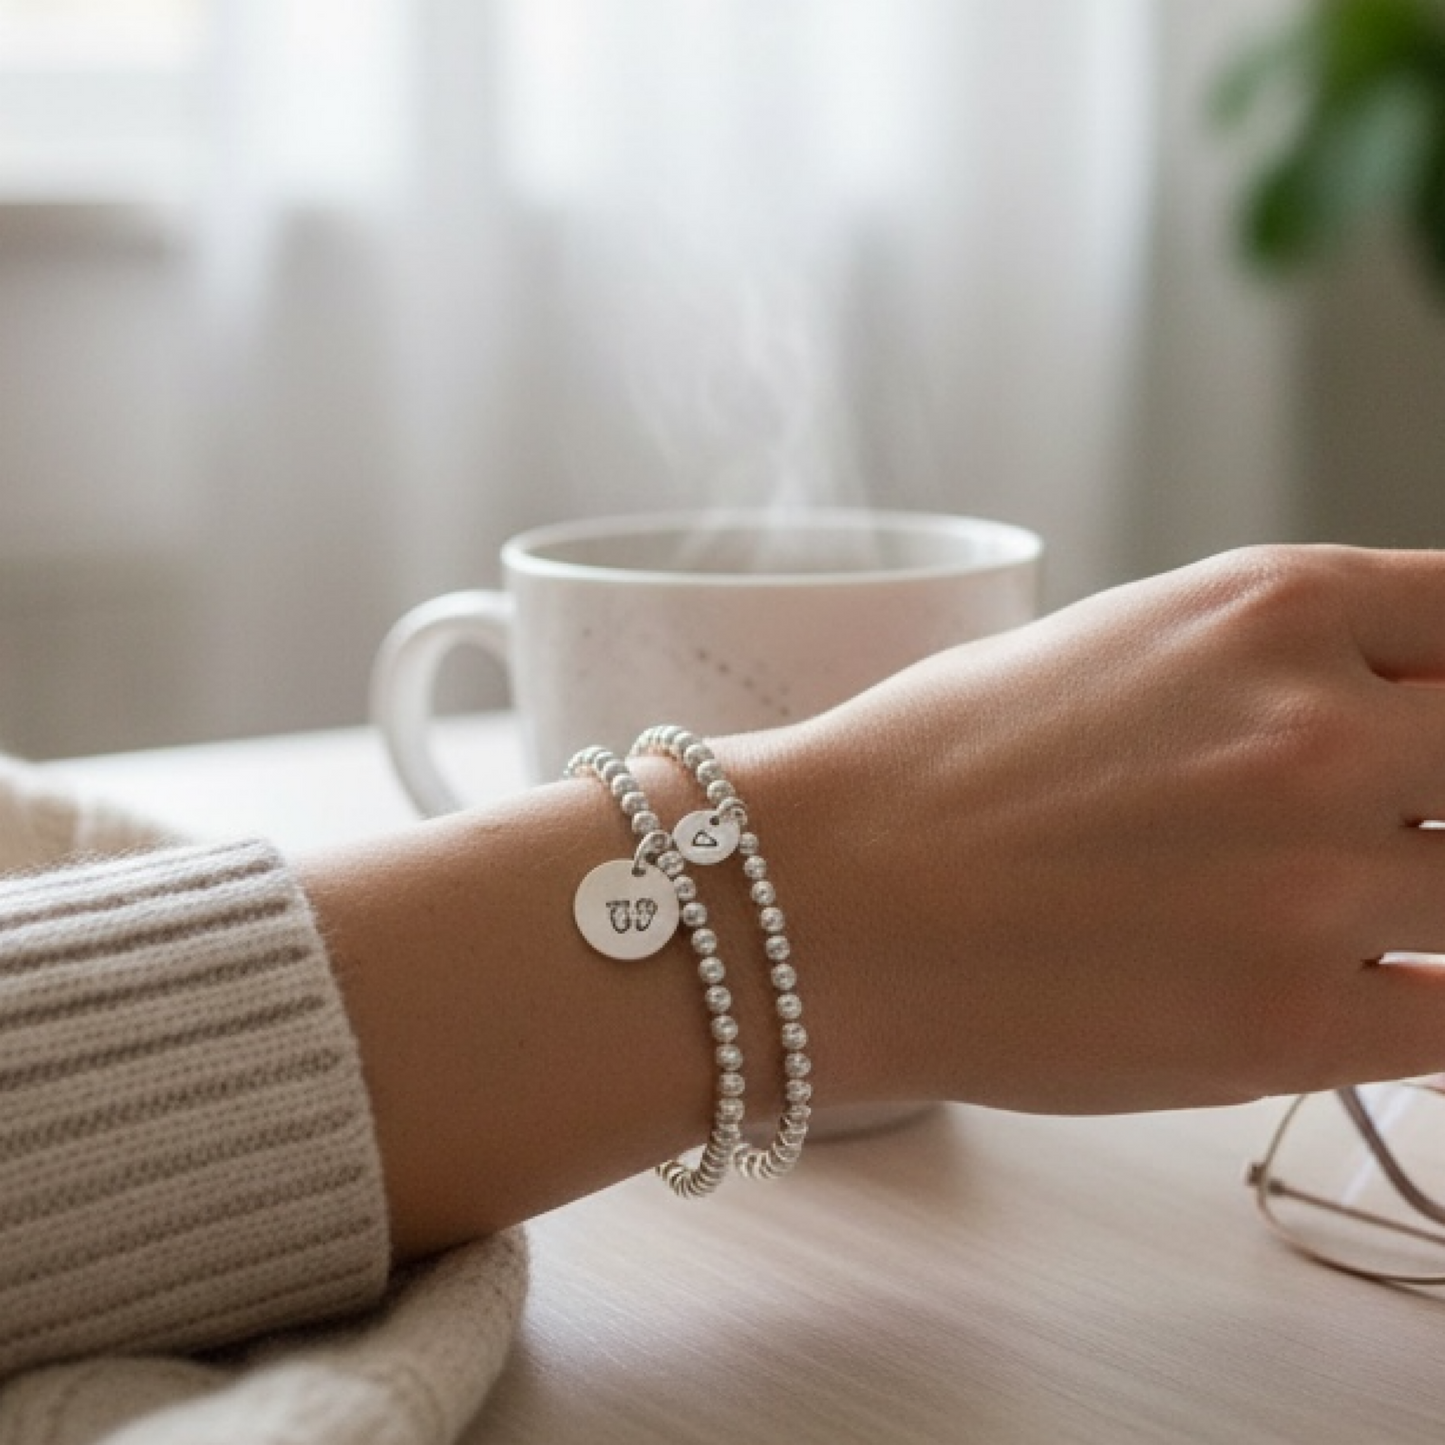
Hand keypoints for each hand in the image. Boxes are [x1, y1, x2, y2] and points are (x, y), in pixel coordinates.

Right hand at [735, 545, 1444, 1113]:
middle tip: (1382, 831)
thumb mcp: (1125, 646)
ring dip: (1424, 906)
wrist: (823, 901)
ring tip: (1315, 911)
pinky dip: (1413, 1004)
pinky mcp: (1288, 1025)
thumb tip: (1398, 702)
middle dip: (1444, 797)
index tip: (1444, 731)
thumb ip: (1284, 660)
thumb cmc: (936, 769)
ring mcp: (1313, 882)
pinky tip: (1336, 990)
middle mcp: (1315, 729)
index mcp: (1270, 606)